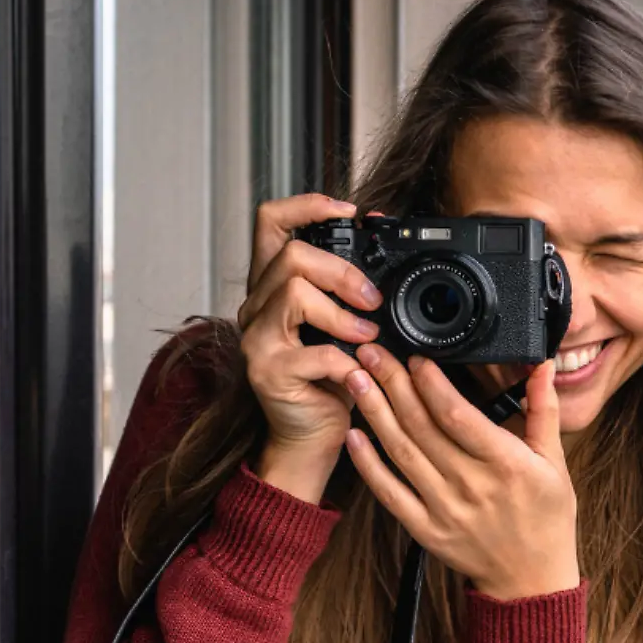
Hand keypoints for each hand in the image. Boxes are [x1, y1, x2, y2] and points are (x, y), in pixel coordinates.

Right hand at [238, 193, 383, 503]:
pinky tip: (358, 373)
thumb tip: (386, 238)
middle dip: (342, 271)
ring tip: (367, 338)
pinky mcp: (267, 373)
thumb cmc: (332, 379)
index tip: (349, 210)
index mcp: (274, 286)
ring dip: (342, 314)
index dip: (307, 205)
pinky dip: (344, 361)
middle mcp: (256, 307)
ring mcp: (256, 339)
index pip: (271, 222)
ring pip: (293, 293)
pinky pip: (310, 352)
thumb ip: (355, 288)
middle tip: (372, 300)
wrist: (312, 437)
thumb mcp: (347, 325)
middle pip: (290, 256)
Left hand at [343, 346, 579, 599]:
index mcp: (506, 464)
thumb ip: (544, 410)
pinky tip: (355, 436)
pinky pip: (390, 493)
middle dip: (394, 384)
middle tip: (372, 353)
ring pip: (402, 453)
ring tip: (356, 379)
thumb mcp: (555, 462)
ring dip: (375, 413)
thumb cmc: (547, 517)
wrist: (531, 580)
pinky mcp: (425, 530)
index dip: (432, 384)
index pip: (459, 415)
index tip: (416, 356)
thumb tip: (542, 365)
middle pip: (423, 426)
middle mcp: (472, 485)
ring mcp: (444, 510)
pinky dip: (369, 465)